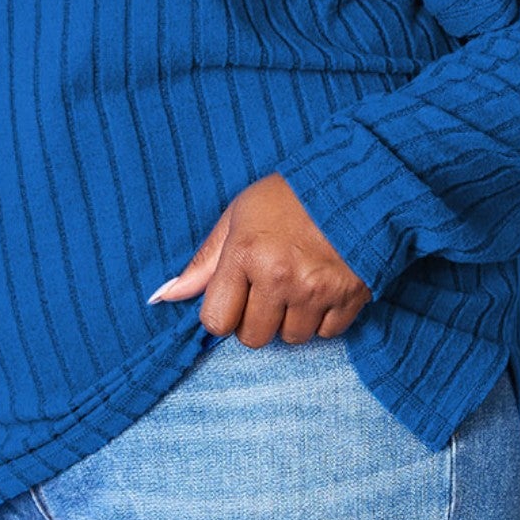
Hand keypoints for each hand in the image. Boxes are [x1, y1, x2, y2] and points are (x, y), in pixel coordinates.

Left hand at [147, 172, 371, 346]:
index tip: (235, 294)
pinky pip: (327, 334)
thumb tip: (164, 297)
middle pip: (252, 337)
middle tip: (267, 290)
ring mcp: (317, 289)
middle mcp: (279, 276)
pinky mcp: (350, 296)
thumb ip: (204, 262)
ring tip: (297, 286)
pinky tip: (321, 289)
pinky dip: (322, 319)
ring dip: (290, 320)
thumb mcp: (238, 217)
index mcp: (245, 254)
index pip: (216, 321)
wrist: (355, 180)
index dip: (222, 312)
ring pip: (291, 338)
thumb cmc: (289, 197)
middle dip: (255, 319)